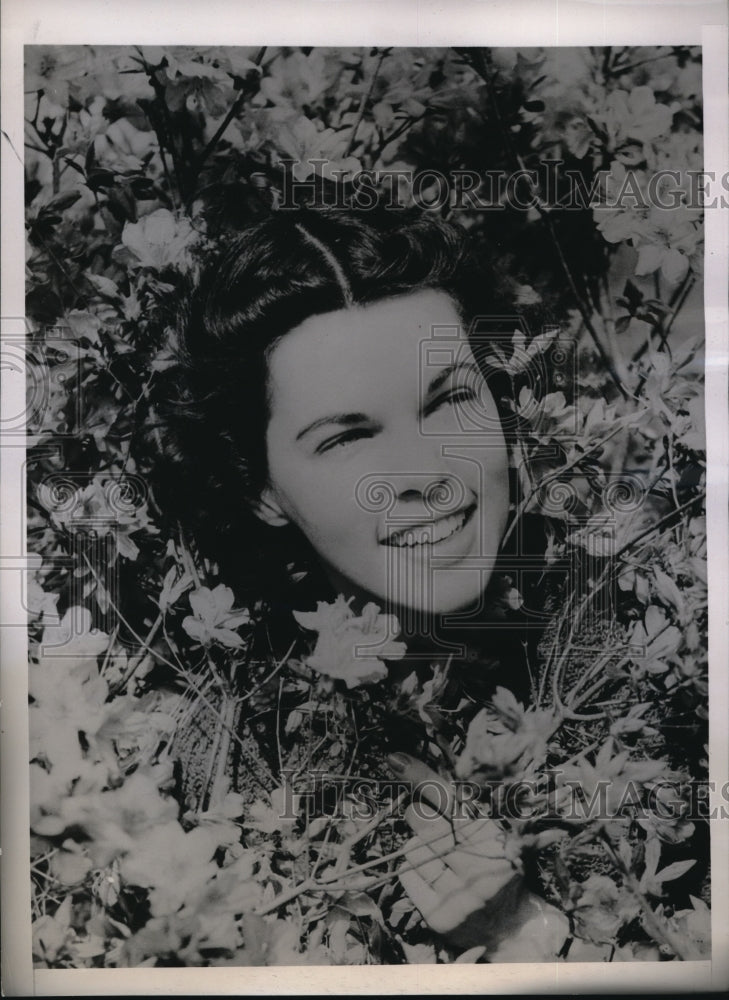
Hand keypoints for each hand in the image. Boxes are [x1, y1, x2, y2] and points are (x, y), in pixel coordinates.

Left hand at [388, 752, 565, 956]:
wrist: (510, 926)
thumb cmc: (494, 865)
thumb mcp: (485, 831)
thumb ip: (455, 806)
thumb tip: (408, 768)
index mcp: (496, 839)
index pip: (451, 802)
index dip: (423, 779)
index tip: (396, 760)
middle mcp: (480, 868)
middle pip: (426, 825)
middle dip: (419, 817)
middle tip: (424, 818)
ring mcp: (460, 896)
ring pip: (413, 850)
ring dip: (418, 848)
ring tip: (440, 858)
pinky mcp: (440, 917)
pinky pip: (407, 876)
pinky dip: (413, 871)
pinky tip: (433, 878)